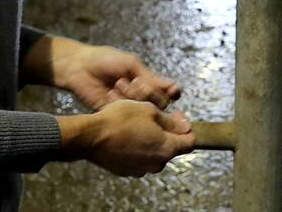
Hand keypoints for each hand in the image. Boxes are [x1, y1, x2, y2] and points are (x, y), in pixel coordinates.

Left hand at [36, 38, 181, 109]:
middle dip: (148, 92)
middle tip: (133, 81)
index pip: (167, 92)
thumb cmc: (105, 60)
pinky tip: (110, 93)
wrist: (79, 67)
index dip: (171, 93)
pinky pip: (127, 114)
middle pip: (159, 104)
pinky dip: (120, 102)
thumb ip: (151, 78)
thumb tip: (175, 88)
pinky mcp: (115, 115)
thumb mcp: (131, 64)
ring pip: (144, 110)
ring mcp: (129, 106)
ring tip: (118, 84)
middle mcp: (140, 96)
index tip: (172, 90)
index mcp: (146, 81)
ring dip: (133, 96)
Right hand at [58, 99, 194, 176]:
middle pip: (171, 148)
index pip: (189, 142)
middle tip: (154, 116)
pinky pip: (139, 158)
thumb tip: (184, 126)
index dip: (185, 126)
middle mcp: (156, 163)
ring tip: (138, 124)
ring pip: (154, 153)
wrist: (92, 137)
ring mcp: (141, 169)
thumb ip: (170, 121)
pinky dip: (137, 147)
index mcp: (166, 148)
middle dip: (166, 132)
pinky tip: (127, 135)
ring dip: (151, 139)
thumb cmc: (120, 120)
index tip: (175, 115)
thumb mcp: (148, 110)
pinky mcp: (126, 170)